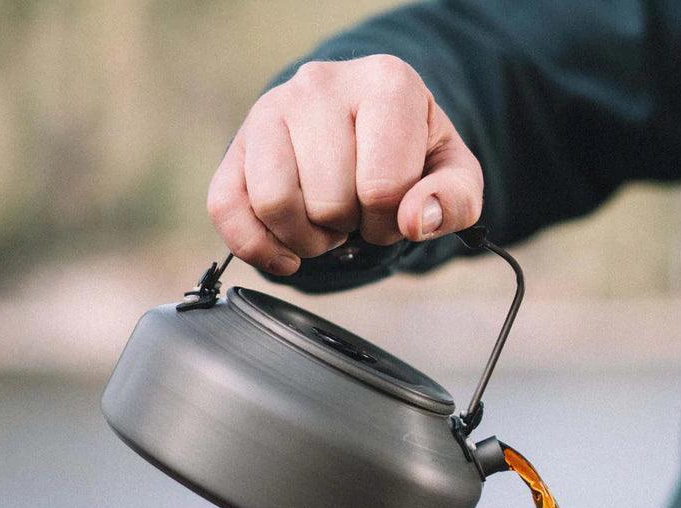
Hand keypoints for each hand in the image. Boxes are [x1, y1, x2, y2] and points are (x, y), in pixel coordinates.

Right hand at [207, 55, 483, 275]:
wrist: (367, 127)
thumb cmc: (413, 154)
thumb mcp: (454, 175)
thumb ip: (453, 201)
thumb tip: (413, 221)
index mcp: (387, 83)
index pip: (382, 188)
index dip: (391, 222)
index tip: (394, 209)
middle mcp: (322, 84)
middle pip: (328, 202)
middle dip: (350, 229)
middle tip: (360, 214)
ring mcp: (271, 109)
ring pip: (274, 204)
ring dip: (306, 239)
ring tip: (327, 222)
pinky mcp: (238, 144)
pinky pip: (226, 208)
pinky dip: (257, 246)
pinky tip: (287, 249)